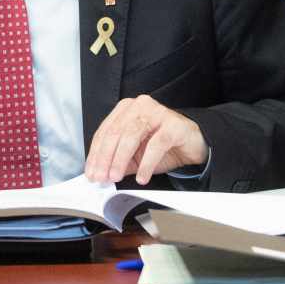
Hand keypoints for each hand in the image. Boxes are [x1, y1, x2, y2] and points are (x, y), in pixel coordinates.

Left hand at [84, 95, 207, 184]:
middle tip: (101, 177)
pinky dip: (146, 164)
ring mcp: (156, 113)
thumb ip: (117, 160)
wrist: (193, 144)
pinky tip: (141, 177)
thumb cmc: (162, 146)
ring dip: (120, 160)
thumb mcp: (135, 155)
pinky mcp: (173, 125)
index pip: (104, 132)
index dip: (95, 154)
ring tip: (115, 177)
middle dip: (105, 158)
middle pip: (115, 133)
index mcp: (125, 110)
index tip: (91, 172)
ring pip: (131, 136)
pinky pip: (156, 145)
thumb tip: (99, 173)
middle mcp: (139, 107)